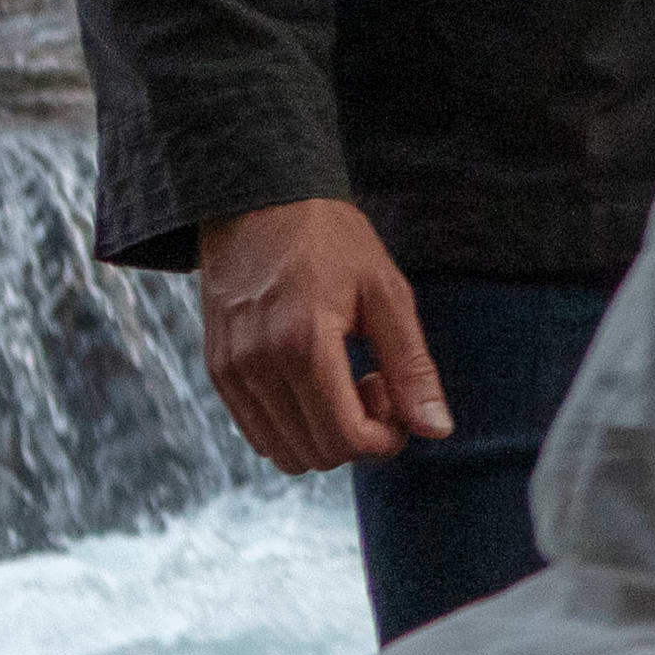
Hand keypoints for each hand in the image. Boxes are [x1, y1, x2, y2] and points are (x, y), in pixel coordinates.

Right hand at [196, 195, 447, 473]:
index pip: (345, 439)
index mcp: (303, 344)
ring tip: (343, 381)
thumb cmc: (330, 239)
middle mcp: (257, 366)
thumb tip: (436, 430)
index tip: (394, 396)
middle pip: (316, 453)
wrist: (258, 200)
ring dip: (324, 435)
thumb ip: (411, 367)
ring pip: (284, 452)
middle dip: (358, 436)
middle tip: (373, 383)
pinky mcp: (217, 370)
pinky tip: (313, 381)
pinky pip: (257, 431)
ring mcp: (231, 372)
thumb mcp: (386, 293)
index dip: (385, 438)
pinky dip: (293, 425)